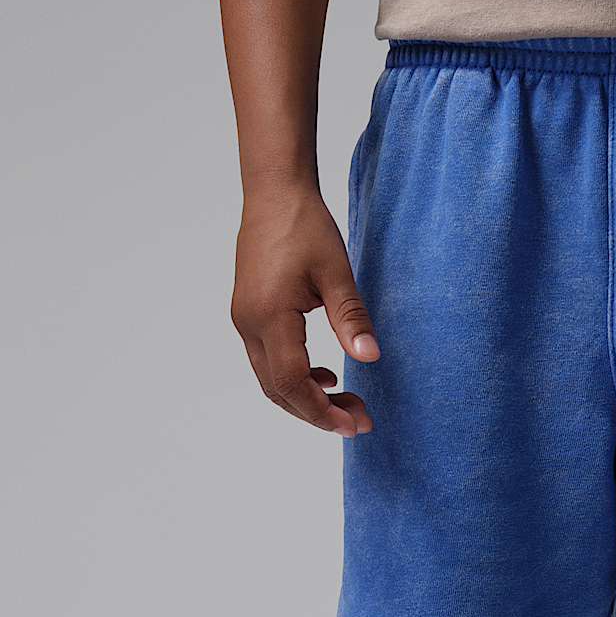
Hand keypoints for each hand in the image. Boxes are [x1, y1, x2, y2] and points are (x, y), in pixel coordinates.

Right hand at [231, 186, 379, 435]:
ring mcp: (245, 320)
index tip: (354, 424)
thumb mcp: (337, 273)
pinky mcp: (249, 314)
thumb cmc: (304, 224)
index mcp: (270, 315)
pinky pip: (268, 361)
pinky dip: (295, 378)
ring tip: (347, 402)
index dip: (322, 412)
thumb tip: (370, 357)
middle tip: (358, 420)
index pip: (292, 382)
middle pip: (279, 390)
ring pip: (271, 380)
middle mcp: (249, 323)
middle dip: (318, 413)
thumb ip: (351, 318)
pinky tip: (324, 376)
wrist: (274, 191)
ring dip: (307, 398)